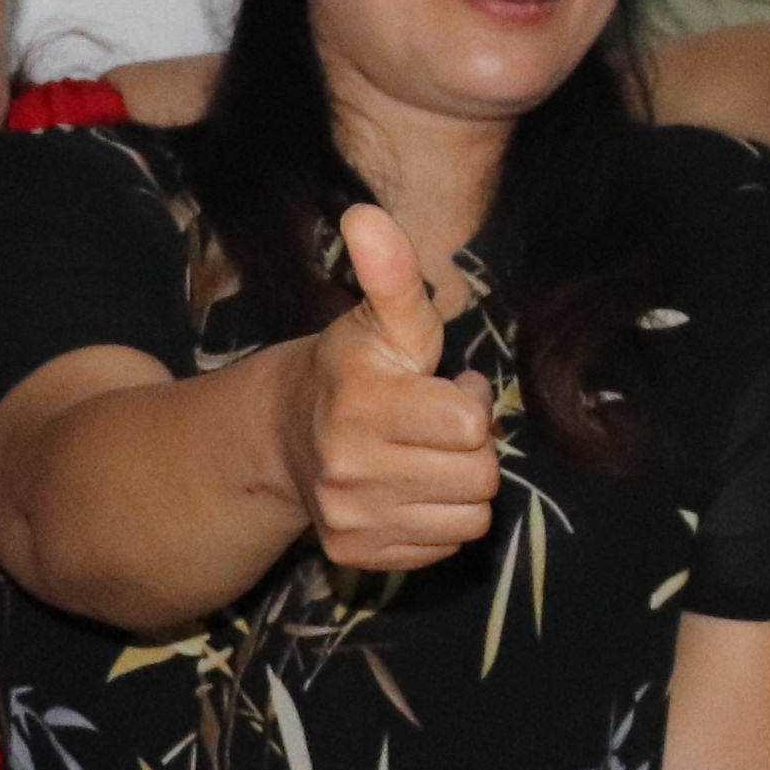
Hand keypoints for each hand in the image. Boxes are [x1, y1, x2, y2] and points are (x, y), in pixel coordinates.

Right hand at [283, 202, 500, 573]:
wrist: (289, 433)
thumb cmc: (357, 368)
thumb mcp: (382, 318)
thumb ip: (391, 273)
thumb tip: (365, 213)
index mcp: (360, 401)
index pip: (470, 425)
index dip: (467, 403)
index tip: (439, 387)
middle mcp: (348, 467)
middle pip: (480, 476)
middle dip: (470, 447)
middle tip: (434, 425)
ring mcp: (349, 517)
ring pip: (469, 518)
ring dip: (459, 486)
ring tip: (422, 455)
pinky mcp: (355, 555)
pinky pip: (443, 548)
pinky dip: (438, 521)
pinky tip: (408, 490)